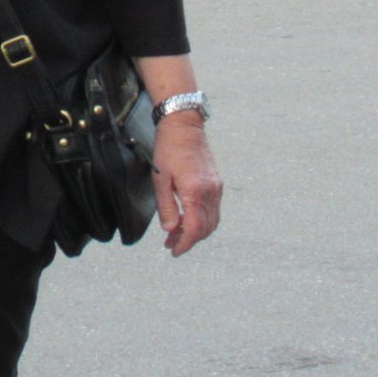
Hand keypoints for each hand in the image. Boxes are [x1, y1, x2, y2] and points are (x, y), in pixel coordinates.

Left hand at [149, 117, 222, 255]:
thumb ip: (166, 206)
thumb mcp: (160, 178)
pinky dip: (201, 219)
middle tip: (171, 244)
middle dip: (189, 240)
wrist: (184, 126)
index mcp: (195, 191)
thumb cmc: (168, 149)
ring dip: (196, 231)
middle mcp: (211, 192)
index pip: (195, 229)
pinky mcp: (216, 183)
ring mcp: (216, 187)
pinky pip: (213, 209)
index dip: (184, 243)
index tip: (173, 250)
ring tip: (176, 233)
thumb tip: (170, 229)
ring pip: (212, 220)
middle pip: (206, 228)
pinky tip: (187, 218)